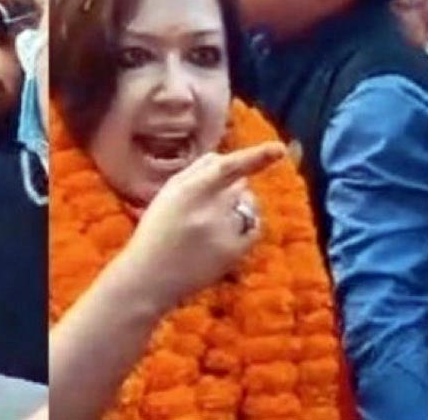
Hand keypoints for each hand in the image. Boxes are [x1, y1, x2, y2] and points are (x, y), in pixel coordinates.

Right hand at [115, 142, 285, 311]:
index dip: (255, 157)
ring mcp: (224, 233)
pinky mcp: (234, 253)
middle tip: (208, 205)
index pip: (227, 168)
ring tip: (212, 224)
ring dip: (238, 206)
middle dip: (231, 188)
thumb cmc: (155, 232)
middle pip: (240, 183)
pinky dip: (246, 225)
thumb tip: (223, 157)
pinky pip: (254, 227)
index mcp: (187, 191)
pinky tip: (225, 235)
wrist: (149, 279)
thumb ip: (195, 171)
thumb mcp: (167, 194)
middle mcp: (208, 210)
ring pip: (248, 204)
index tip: (278, 149)